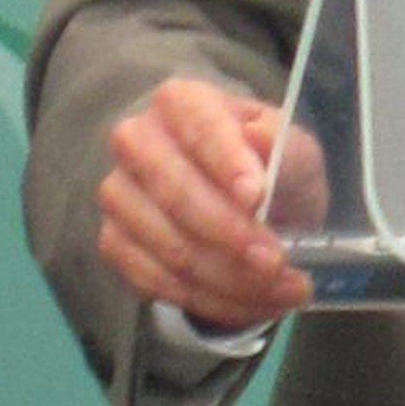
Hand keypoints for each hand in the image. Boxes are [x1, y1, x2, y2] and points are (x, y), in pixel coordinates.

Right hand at [97, 79, 314, 330]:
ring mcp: (118, 195)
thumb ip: (285, 146)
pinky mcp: (113, 244)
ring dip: (230, 280)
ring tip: (283, 290)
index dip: (227, 163)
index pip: (201, 128)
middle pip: (177, 195)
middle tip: (276, 262)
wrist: (231, 194)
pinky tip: (252, 304)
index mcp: (182, 102)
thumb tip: (261, 140)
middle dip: (232, 236)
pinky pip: (157, 283)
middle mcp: (137, 142)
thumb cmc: (265, 162)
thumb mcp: (291, 147)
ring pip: (169, 248)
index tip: (257, 196)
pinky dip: (210, 300)